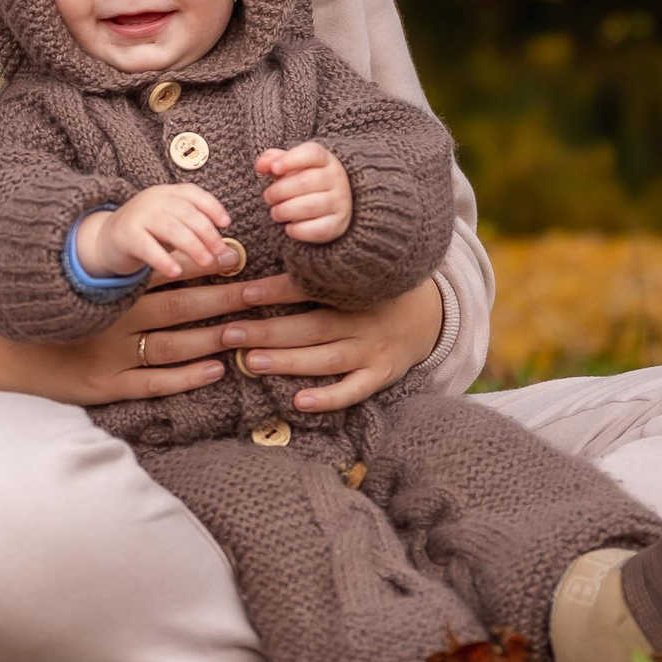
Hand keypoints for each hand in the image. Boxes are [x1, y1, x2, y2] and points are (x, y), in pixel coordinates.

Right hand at [0, 268, 256, 404]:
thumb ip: (127, 275)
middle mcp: (115, 321)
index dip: (202, 266)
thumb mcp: (89, 289)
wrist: (10, 356)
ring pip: (172, 344)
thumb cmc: (59, 316)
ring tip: (246, 329)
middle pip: (178, 308)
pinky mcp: (109, 386)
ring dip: (211, 337)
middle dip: (221, 299)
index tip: (236, 257)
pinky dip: (188, 377)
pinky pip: (154, 382)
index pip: (166, 275)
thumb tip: (177, 254)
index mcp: (112, 293)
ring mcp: (113, 356)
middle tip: (258, 291)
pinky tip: (218, 368)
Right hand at [79, 183, 230, 279]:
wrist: (106, 239)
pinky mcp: (125, 235)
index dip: (212, 206)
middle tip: (220, 251)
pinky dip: (163, 259)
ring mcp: (138, 216)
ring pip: (171, 228)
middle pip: (186, 212)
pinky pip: (147, 247)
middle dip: (207, 231)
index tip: (226, 224)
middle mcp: (154, 200)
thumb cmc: (148, 233)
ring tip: (207, 261)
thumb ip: (195, 231)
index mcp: (168, 193)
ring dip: (193, 245)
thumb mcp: (172, 225)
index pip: (193, 193)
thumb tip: (228, 250)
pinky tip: (175, 272)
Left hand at [215, 272, 444, 411]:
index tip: (243, 293)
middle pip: (311, 327)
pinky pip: (355, 390)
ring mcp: (373, 349)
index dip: (276, 291)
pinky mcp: (382, 375)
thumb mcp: (358, 271)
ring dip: (288, 361)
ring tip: (250, 362)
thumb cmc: (378, 289)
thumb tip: (271, 260)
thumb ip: (322, 269)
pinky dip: (329, 398)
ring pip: (327, 359)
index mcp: (353, 289)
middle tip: (230, 333)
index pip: (310, 289)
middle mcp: (362, 319)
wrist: (432, 313)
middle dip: (268, 331)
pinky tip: (299, 402)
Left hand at [255, 141, 352, 242]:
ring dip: (285, 211)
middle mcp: (336, 178)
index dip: (291, 159)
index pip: (311, 153)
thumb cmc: (304, 181)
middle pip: (304, 182)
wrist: (331, 204)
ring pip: (310, 206)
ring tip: (276, 212)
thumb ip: (273, 161)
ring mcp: (340, 201)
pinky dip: (298, 230)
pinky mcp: (338, 224)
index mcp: (325, 159)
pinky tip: (289, 227)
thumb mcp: (290, 166)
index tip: (274, 169)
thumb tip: (260, 165)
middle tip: (268, 197)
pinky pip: (317, 229)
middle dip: (278, 191)